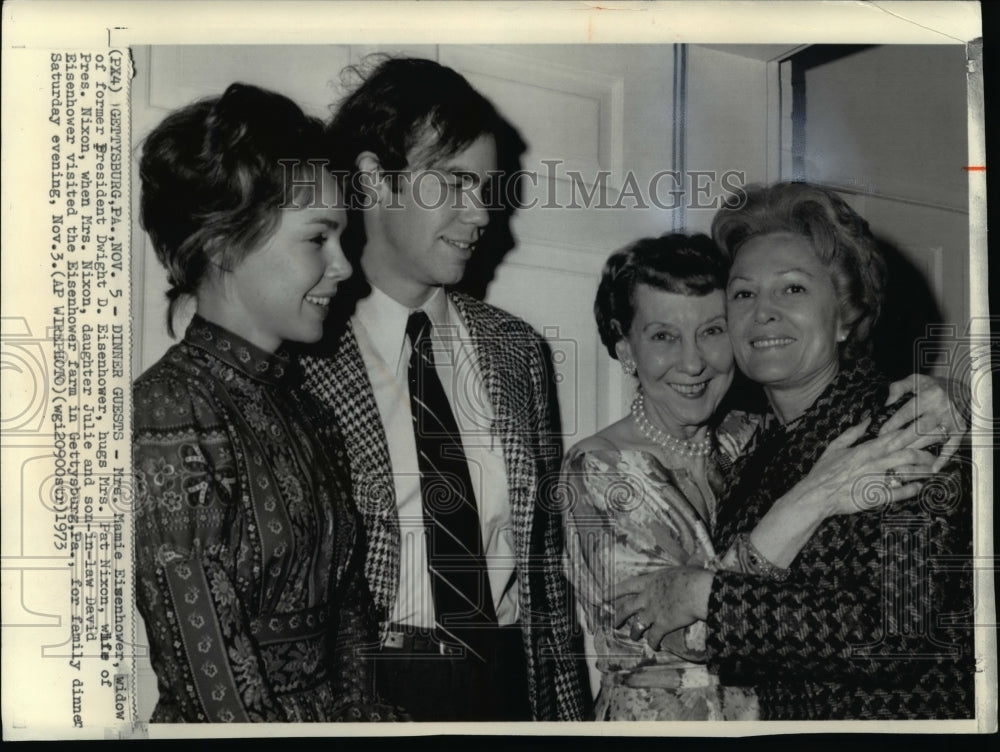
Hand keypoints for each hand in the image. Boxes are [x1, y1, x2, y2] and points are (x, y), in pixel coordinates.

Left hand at [612, 567, 712, 649]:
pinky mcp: (663, 625)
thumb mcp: (683, 568)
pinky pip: (654, 637)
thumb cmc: (693, 576)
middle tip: (613, 623)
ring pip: (638, 625)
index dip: (613, 591)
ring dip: (634, 632)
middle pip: (627, 608)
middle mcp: (648, 597)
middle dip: (619, 616)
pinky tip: (654, 647)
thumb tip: (695, 560)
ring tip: (633, 637)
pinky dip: (653, 643)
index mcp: (650, 581)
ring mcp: (653, 612)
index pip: (627, 585)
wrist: (698, 591)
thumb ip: (683, 568)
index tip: (601, 596)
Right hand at [792, 418, 936, 516]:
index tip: (928, 426)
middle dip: (926, 449)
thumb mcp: (835, 446)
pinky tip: (920, 487)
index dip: (914, 430)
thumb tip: (867, 419)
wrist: (816, 495)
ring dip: (923, 469)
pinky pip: (900, 492)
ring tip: (934, 468)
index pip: (895, 436)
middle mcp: (875, 462)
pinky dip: (912, 489)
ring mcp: (877, 479)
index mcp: (866, 449)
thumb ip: (853, 432)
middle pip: (908, 452)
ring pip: (908, 471)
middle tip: (938, 449)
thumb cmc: (824, 472)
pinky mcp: (877, 496)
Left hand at [882, 374, 967, 470]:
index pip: (907, 412)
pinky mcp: (961, 430)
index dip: (893, 423)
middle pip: (919, 428)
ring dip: (917, 449)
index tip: (881, 433)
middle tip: (886, 450)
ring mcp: (952, 421)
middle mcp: (941, 409)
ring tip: (901, 459)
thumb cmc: (934, 386)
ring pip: (932, 439)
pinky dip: (944, 459)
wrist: (962, 389)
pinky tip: (933, 469)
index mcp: (929, 396)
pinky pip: (952, 446)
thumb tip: (887, 402)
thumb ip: (899, 387)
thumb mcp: (916, 380)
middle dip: (901, 440)